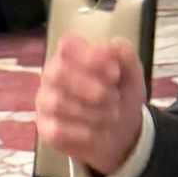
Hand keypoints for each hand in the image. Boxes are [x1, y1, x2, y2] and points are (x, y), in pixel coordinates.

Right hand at [35, 32, 146, 175]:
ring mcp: (46, 101)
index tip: (114, 73)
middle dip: (92, 88)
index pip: (67, 44)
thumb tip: (108, 47)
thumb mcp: (131, 71)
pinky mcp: (46, 128)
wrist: (122, 132)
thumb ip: (123, 53)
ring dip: (93, 112)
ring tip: (111, 116)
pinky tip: (97, 131)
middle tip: (115, 98)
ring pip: (58, 103)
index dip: (90, 56)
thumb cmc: (120, 93)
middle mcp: (53, 74)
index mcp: (72, 54)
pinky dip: (84, 132)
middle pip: (59, 72)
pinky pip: (58, 130)